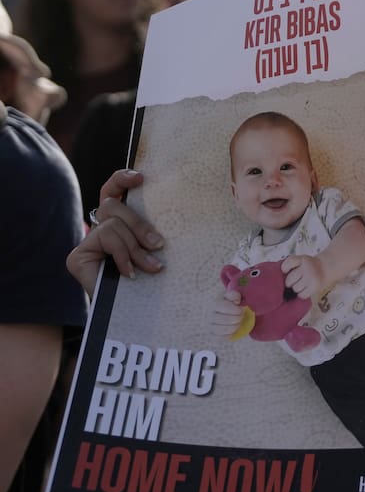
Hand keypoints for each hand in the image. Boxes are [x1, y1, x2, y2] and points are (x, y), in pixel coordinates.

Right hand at [66, 170, 163, 289]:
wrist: (131, 314)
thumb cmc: (148, 282)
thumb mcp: (153, 252)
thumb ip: (150, 236)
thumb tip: (161, 229)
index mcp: (118, 223)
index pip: (112, 191)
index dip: (121, 180)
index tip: (140, 177)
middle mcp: (99, 229)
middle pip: (114, 207)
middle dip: (139, 226)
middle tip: (158, 245)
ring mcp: (86, 243)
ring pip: (113, 225)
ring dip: (135, 247)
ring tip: (150, 267)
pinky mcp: (77, 256)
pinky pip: (106, 240)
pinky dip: (123, 255)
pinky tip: (130, 272)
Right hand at [211, 290, 244, 338]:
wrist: (224, 313)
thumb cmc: (230, 304)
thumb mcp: (232, 297)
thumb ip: (234, 295)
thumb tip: (236, 299)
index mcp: (215, 304)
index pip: (224, 306)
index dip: (236, 309)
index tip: (240, 309)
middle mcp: (210, 315)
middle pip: (226, 319)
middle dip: (237, 318)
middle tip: (240, 317)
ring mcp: (209, 325)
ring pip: (224, 329)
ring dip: (235, 327)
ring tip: (237, 323)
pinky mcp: (212, 335)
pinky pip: (221, 338)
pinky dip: (230, 334)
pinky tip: (233, 329)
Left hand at [281, 255, 325, 299]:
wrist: (327, 267)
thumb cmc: (309, 265)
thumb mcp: (301, 259)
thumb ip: (290, 264)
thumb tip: (277, 277)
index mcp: (302, 259)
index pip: (288, 263)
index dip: (284, 269)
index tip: (286, 271)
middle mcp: (307, 268)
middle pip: (289, 280)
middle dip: (290, 282)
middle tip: (296, 280)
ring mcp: (312, 278)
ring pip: (295, 288)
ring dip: (296, 288)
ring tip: (302, 284)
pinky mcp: (315, 287)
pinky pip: (302, 295)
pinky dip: (302, 294)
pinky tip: (305, 289)